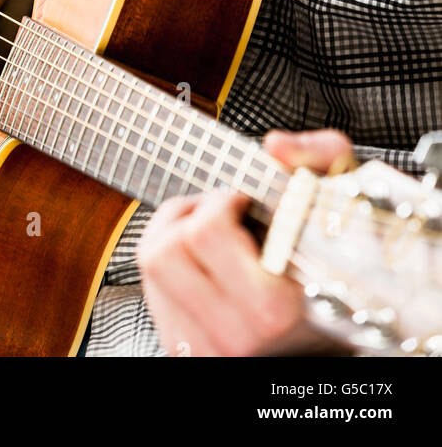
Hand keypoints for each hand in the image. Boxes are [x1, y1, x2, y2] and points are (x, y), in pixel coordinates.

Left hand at [137, 128, 353, 356]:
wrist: (334, 345)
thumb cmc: (341, 276)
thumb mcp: (346, 208)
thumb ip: (320, 159)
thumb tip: (276, 147)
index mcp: (272, 309)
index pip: (209, 232)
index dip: (224, 200)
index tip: (245, 200)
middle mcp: (234, 335)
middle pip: (167, 248)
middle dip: (191, 212)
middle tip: (221, 211)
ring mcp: (206, 348)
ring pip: (152, 266)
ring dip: (172, 233)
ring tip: (207, 230)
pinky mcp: (187, 351)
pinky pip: (152, 291)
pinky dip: (169, 265)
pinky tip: (201, 263)